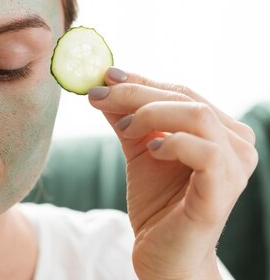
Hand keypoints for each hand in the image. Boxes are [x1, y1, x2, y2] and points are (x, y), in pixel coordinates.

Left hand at [88, 68, 257, 278]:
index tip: (105, 76)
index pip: (181, 92)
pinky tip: (150, 150)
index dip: (142, 81)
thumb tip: (103, 86)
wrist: (163, 257)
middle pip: (185, 98)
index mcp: (220, 131)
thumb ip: (128, 120)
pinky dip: (172, 142)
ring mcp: (235, 167)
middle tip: (98, 93)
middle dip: (136, 92)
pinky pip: (205, 151)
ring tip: (124, 127)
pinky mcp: (222, 190)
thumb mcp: (139, 152)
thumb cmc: (158, 205)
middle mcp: (236, 144)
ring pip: (197, 115)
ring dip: (151, 112)